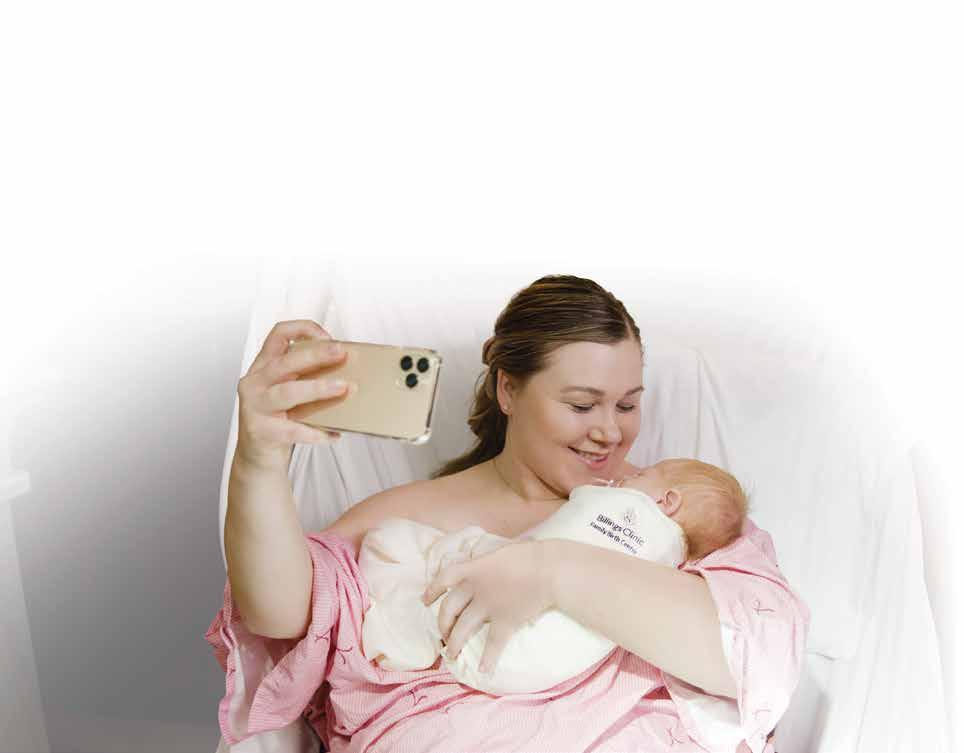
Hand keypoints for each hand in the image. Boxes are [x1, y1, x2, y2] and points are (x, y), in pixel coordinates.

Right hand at [235, 319, 350, 473]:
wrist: (257, 457)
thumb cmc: (279, 421)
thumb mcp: (290, 393)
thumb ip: (308, 378)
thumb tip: (348, 370)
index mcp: (263, 367)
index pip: (279, 334)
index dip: (303, 329)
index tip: (328, 337)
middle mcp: (255, 382)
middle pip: (286, 361)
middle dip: (317, 354)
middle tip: (342, 353)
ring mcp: (255, 406)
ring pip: (289, 392)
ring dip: (319, 388)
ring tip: (344, 388)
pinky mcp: (260, 430)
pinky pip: (293, 429)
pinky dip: (316, 432)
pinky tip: (334, 435)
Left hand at [421, 539, 556, 674]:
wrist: (548, 569)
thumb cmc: (531, 555)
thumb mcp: (503, 552)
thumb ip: (491, 562)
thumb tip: (490, 565)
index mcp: (474, 568)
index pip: (444, 578)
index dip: (431, 590)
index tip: (425, 600)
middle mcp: (475, 588)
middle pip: (448, 608)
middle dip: (443, 624)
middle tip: (443, 635)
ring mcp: (488, 607)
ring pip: (463, 629)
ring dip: (454, 644)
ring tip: (451, 655)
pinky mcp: (505, 622)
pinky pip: (493, 645)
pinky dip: (487, 659)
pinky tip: (483, 671)